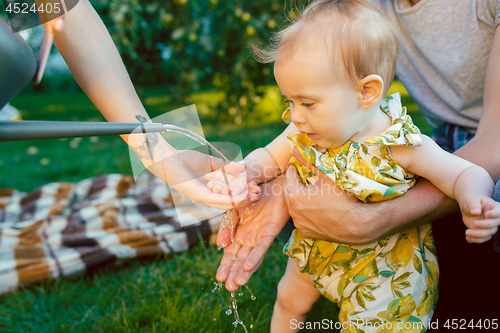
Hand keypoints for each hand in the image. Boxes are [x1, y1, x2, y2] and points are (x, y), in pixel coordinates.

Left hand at [150, 150, 258, 209]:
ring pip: (225, 202)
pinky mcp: (198, 196)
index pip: (230, 192)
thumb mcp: (212, 163)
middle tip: (258, 193)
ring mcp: (203, 197)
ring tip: (252, 197)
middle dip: (245, 196)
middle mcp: (207, 196)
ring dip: (240, 200)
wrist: (169, 159)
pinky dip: (229, 199)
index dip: (244, 190)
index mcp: (211, 189)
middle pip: (230, 199)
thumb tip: (243, 168)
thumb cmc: (186, 159)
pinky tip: (240, 197)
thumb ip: (227, 167)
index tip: (256, 186)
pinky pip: (216, 199)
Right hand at [216, 176, 289, 290]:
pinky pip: (262, 247)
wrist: (269, 181)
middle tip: (229, 289)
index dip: (225, 266)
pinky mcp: (271, 231)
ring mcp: (260, 236)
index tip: (219, 279)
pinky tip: (248, 268)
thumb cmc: (251, 194)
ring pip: (251, 257)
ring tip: (237, 284)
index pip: (230, 255)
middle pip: (240, 260)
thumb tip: (219, 247)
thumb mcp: (233, 210)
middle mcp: (249, 238)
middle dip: (234, 274)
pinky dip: (255, 257)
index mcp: (238, 234)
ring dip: (245, 271)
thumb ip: (226, 227)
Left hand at [283, 147, 376, 243]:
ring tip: (310, 192)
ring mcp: (300, 224)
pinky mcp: (306, 233)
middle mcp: (294, 213)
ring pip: (294, 207)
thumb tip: (296, 149)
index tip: (298, 166)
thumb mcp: (326, 176)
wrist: (358, 224)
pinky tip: (315, 208)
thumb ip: (309, 162)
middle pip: (289, 193)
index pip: (289, 178)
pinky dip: (305, 213)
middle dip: (295, 184)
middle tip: (302, 177)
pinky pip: (301, 219)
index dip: (294, 170)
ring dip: (299, 199)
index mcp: (295, 197)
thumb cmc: (344, 198)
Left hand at [461, 196, 499, 242]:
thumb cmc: (471, 201)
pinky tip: (468, 238)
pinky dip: (476, 239)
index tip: (486, 214)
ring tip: (466, 233)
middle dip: (485, 225)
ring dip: (478, 235)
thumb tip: (476, 212)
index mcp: (495, 207)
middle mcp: (495, 218)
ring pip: (489, 233)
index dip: (494, 214)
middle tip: (474, 224)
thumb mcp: (471, 200)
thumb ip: (474, 205)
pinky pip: (483, 238)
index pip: (499, 212)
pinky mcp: (484, 232)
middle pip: (494, 224)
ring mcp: (490, 226)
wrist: (469, 207)